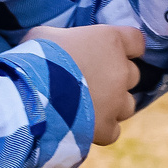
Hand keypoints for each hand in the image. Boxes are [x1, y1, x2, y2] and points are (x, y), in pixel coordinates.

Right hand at [27, 24, 142, 144]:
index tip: (112, 52)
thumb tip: (57, 45)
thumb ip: (63, 38)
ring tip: (87, 107)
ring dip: (112, 105)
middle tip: (90, 81)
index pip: (135, 41)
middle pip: (132, 74)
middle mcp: (121, 70)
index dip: (126, 47)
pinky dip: (101, 130)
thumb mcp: (45, 36)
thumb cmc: (37, 58)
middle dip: (115, 78)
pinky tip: (84, 127)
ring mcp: (117, 101)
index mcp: (110, 42)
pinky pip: (113, 131)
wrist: (31, 94)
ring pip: (127, 104)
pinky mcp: (107, 127)